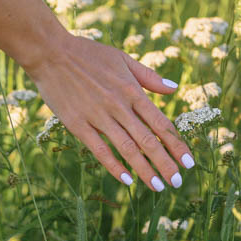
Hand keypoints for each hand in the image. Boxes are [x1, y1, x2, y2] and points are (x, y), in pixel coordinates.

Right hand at [25, 31, 194, 191]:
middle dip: (165, 163)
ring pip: (127, 148)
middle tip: (178, 182)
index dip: (176, 144)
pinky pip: (99, 149)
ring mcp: (98, 116)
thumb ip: (149, 77)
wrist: (51, 52)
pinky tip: (127, 180)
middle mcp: (118, 105)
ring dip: (145, 170)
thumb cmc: (88, 54)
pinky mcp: (77, 124)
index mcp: (132, 90)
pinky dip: (114, 166)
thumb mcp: (122, 58)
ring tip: (158, 187)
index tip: (189, 162)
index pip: (160, 123)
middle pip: (148, 140)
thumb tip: (174, 90)